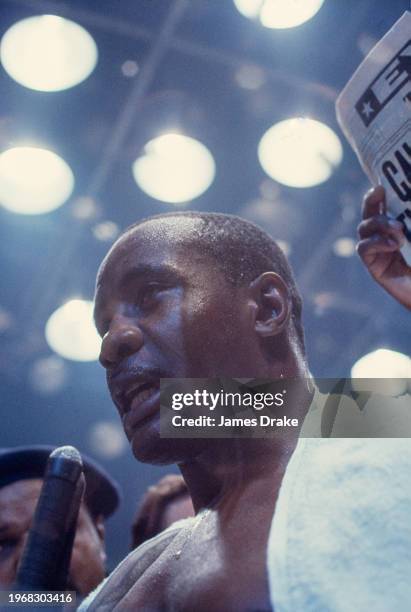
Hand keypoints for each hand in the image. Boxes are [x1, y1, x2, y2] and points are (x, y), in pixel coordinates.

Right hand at [357, 185, 410, 309]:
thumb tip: (404, 219)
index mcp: (399, 228)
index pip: (384, 207)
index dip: (379, 195)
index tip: (382, 184)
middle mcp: (385, 237)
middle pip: (369, 214)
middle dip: (371, 201)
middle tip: (379, 191)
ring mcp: (378, 251)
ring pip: (365, 228)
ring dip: (379, 223)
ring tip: (398, 229)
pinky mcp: (374, 266)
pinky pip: (364, 248)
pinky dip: (376, 242)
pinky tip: (392, 245)